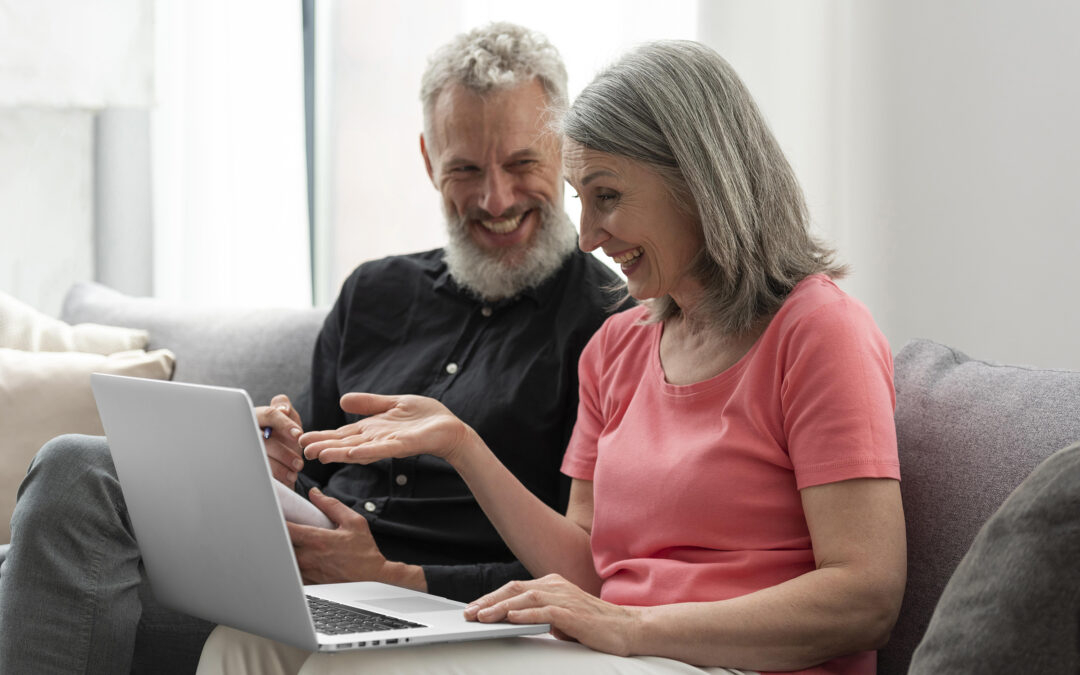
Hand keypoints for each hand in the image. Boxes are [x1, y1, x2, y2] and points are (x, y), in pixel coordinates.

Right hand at [255, 394, 304, 488]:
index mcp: (257, 416)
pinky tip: (287, 479)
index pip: (269, 415)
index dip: (284, 424)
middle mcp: (247, 432)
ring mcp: (245, 450)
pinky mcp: (246, 466)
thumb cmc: (283, 435)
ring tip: (294, 473)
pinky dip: (274, 477)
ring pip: (259, 459)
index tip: (298, 435)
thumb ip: (284, 406)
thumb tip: (283, 409)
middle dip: (283, 452)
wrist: (281, 461)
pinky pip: (257, 472)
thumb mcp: (287, 417)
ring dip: (280, 467)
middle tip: (299, 463)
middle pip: (263, 440)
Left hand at [287, 488, 424, 589]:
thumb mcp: (353, 521)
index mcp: (318, 540)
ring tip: (288, 542)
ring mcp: (307, 571)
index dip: (275, 520)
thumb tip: (314, 493)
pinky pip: (292, 572)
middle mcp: (309, 557)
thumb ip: (331, 505)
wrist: (372, 576)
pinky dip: (290, 563)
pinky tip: (295, 557)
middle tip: (277, 526)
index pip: (286, 529)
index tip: (272, 514)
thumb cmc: (364, 550)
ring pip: (284, 559)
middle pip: (281, 544)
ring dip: (284, 549)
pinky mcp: (309, 582)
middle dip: (277, 534)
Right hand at [299, 393, 474, 466]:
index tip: (302, 439)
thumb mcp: (392, 404)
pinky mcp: (404, 445)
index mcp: (372, 430)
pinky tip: (353, 453)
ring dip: (340, 453)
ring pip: (360, 450)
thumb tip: (342, 401)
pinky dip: (367, 451)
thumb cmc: (424, 418)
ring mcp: (389, 444)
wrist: (449, 428)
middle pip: (345, 444)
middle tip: (301, 450)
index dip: (323, 436)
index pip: (342, 434)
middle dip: (324, 447)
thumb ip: (369, 403)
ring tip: (320, 454)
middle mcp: (376, 439)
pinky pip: (383, 449)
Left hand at [464, 574, 641, 655]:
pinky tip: (511, 619)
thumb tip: (517, 620)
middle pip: (515, 589)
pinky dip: (526, 614)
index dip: (492, 597)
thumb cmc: (595, 624)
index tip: (474, 608)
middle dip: (489, 601)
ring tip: (483, 617)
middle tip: (469, 613)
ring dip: (501, 608)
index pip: (516, 588)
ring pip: (526, 598)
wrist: (627, 628)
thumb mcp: (562, 617)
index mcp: (553, 584)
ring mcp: (565, 598)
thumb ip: (542, 614)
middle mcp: (557, 586)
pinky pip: (545, 611)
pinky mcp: (573, 613)